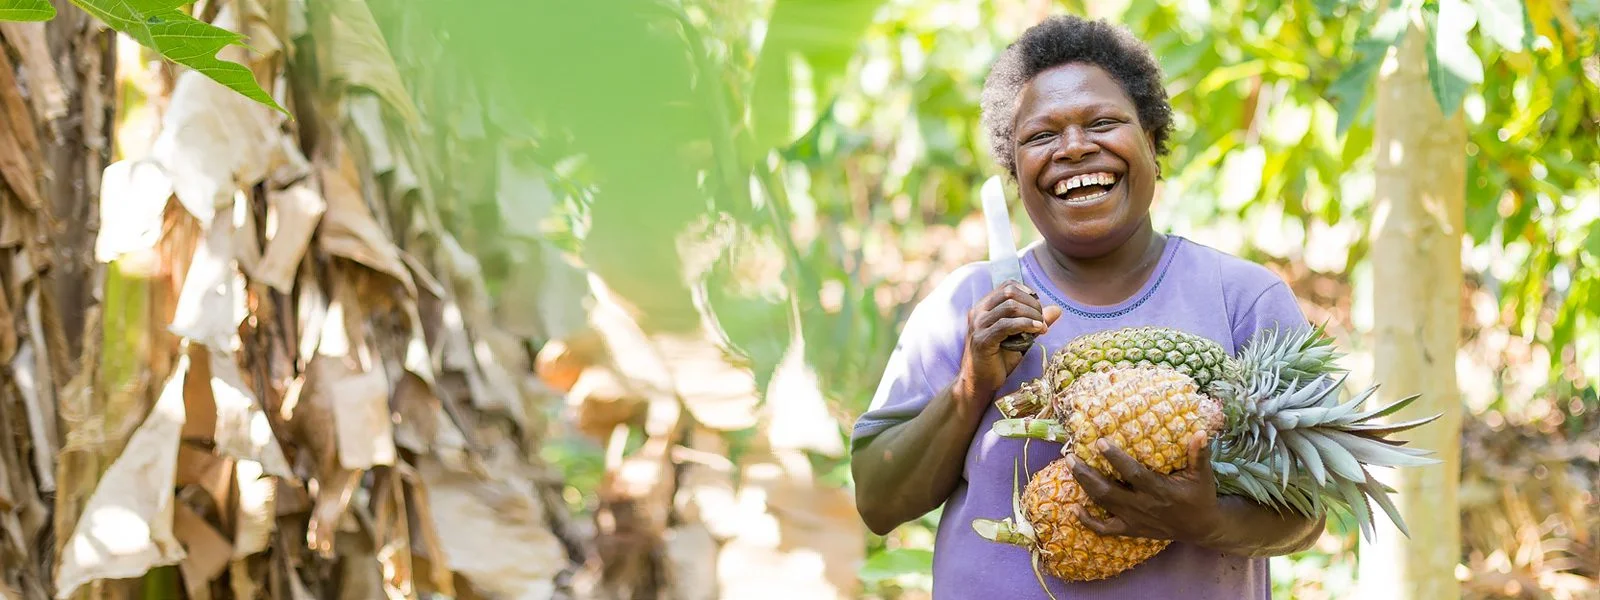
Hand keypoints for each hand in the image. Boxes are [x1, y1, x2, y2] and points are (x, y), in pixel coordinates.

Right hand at [954, 281, 1061, 406]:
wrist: (980, 383)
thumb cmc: (998, 360)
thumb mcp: (1020, 337)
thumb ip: (1035, 322)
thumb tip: (1057, 310)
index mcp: (984, 307)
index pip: (1007, 286)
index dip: (1027, 293)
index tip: (1039, 308)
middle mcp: (978, 312)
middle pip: (1009, 292)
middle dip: (1032, 304)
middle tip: (1043, 320)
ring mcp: (978, 325)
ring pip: (1010, 306)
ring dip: (1032, 314)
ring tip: (1042, 327)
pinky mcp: (982, 340)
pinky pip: (1006, 325)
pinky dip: (1026, 325)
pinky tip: (1037, 330)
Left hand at [1068, 432, 1222, 545]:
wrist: (1201, 528)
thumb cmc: (1200, 497)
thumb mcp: (1203, 475)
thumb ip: (1199, 454)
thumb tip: (1201, 432)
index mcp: (1159, 490)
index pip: (1133, 474)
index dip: (1116, 459)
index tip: (1100, 442)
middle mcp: (1142, 506)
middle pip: (1108, 491)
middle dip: (1087, 474)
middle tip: (1070, 456)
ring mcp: (1134, 520)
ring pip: (1103, 505)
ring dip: (1084, 486)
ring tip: (1070, 466)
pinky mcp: (1130, 529)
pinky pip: (1105, 529)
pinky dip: (1088, 521)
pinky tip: (1074, 508)